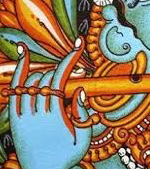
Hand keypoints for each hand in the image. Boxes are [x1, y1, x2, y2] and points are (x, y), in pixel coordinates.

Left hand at [9, 46, 91, 168]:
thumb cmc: (66, 156)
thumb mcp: (83, 141)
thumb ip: (83, 116)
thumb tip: (80, 91)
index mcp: (54, 119)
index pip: (59, 81)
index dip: (68, 61)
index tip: (78, 46)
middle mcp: (35, 114)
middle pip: (45, 80)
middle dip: (61, 70)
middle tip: (75, 67)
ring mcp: (22, 115)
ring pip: (29, 82)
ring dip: (44, 72)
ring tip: (56, 67)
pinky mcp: (14, 117)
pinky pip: (15, 88)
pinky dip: (19, 71)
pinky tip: (23, 54)